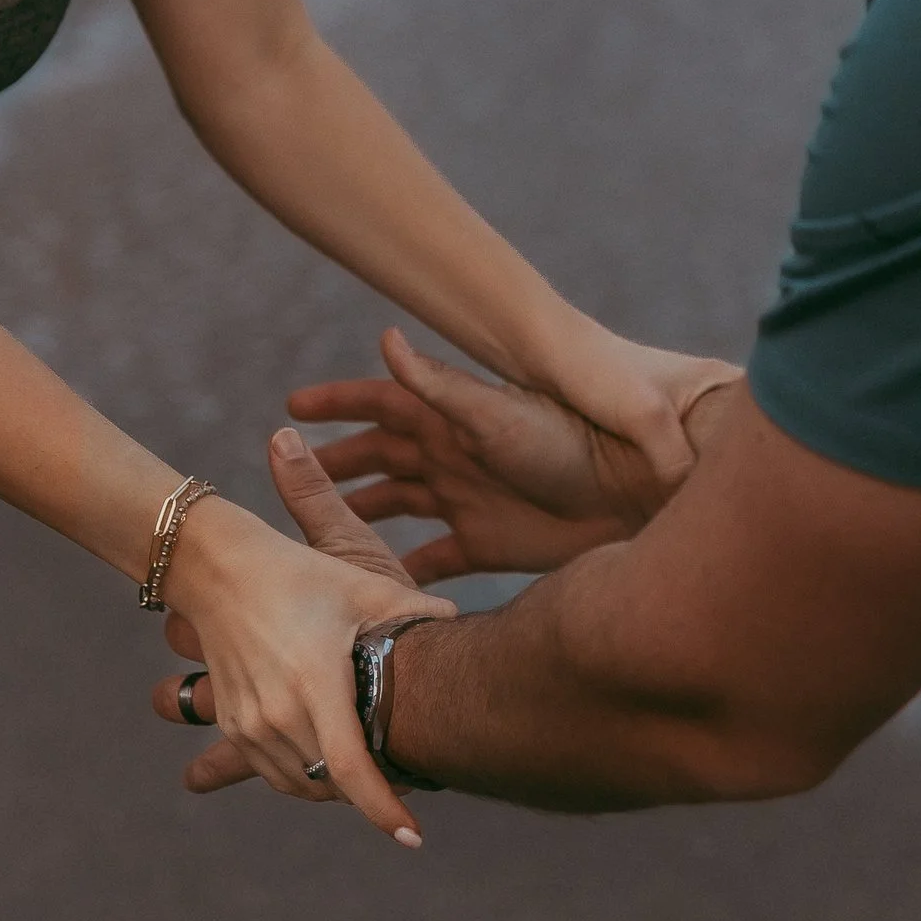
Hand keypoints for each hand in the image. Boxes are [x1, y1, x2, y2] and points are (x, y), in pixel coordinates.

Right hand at [149, 439, 455, 840]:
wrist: (217, 571)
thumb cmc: (298, 576)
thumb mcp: (361, 587)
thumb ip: (413, 609)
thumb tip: (456, 624)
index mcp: (316, 684)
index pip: (353, 771)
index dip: (384, 811)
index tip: (412, 838)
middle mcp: (278, 714)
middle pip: (334, 785)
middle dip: (373, 791)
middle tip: (409, 775)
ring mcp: (250, 725)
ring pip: (304, 785)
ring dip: (338, 787)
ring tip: (371, 769)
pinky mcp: (233, 725)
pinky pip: (276, 773)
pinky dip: (306, 775)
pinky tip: (330, 757)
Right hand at [291, 326, 741, 579]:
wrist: (635, 495)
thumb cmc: (572, 443)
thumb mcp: (498, 414)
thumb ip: (441, 386)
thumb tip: (385, 338)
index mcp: (451, 417)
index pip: (381, 402)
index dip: (337, 404)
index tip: (289, 409)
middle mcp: (454, 455)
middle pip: (380, 456)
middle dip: (335, 463)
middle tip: (285, 475)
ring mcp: (469, 498)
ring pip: (399, 503)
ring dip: (361, 512)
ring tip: (316, 528)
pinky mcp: (489, 542)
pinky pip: (435, 555)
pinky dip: (406, 567)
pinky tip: (377, 582)